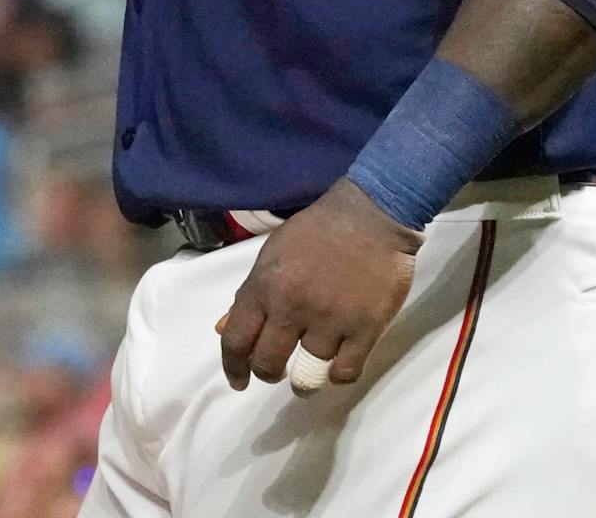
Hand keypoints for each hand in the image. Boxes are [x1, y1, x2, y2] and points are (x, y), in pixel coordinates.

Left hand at [216, 178, 422, 393]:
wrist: (370, 215)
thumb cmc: (317, 231)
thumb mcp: (271, 254)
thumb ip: (250, 294)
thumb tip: (225, 329)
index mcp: (264, 286)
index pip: (236, 340)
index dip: (233, 367)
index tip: (238, 381)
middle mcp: (292, 307)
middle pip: (268, 363)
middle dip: (268, 374)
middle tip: (276, 372)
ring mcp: (330, 320)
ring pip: (309, 373)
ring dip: (306, 379)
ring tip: (310, 372)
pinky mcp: (366, 329)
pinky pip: (345, 373)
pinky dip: (338, 374)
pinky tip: (338, 363)